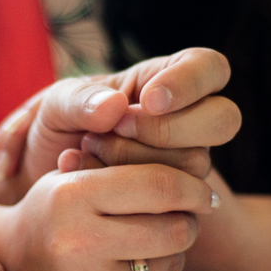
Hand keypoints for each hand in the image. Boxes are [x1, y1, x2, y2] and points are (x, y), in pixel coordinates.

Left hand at [0, 49, 240, 194]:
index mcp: (166, 80)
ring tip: (92, 151)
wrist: (47, 183)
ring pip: (198, 164)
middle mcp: (187, 121)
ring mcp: (185, 163)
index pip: (209, 68)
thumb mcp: (56, 107)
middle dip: (170, 128)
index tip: (149, 101)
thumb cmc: (56, 131)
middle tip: (118, 129)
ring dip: (142, 161)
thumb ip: (79, 100)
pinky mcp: (176, 202)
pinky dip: (134, 193)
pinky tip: (96, 184)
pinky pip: (177, 201)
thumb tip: (114, 107)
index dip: (189, 82)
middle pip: (223, 120)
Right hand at [0, 164, 215, 270]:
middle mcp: (77, 242)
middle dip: (187, 223)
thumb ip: (124, 166)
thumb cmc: (50, 215)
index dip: (193, 188)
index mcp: (71, 196)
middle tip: (182, 220)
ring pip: (169, 267)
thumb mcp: (72, 178)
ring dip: (171, 255)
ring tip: (151, 247)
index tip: (204, 194)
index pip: (159, 186)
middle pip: (174, 230)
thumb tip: (196, 168)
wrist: (8, 269)